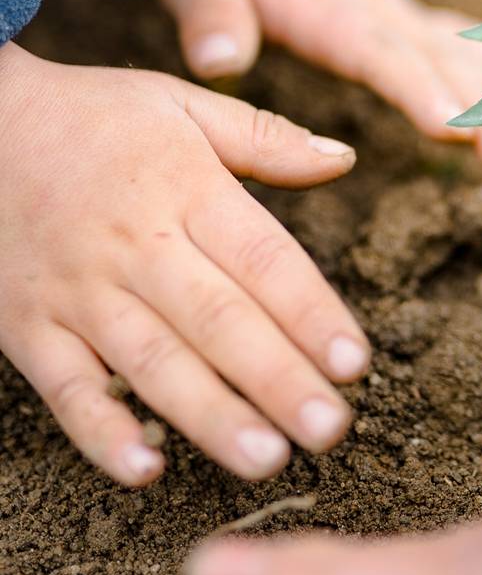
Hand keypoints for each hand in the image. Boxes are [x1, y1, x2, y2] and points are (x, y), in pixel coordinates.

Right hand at [0, 43, 369, 486]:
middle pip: (218, 320)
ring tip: (267, 458)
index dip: (310, 313)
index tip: (355, 362)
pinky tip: (145, 471)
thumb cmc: (92, 117)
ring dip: (210, 416)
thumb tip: (344, 158)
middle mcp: (135, 244)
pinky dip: (101, 432)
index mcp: (185, 188)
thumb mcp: (180, 104)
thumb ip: (265, 137)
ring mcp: (79, 291)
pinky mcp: (28, 327)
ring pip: (152, 362)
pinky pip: (67, 389)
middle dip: (278, 380)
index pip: (262, 259)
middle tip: (331, 429)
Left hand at [152, 0, 481, 168]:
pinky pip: (474, 52)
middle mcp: (384, 15)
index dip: (421, 91)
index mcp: (334, 9)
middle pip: (447, 67)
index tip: (456, 130)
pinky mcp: (412, 26)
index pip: (384, 54)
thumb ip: (209, 11)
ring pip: (473, 62)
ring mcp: (406, 19)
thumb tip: (219, 62)